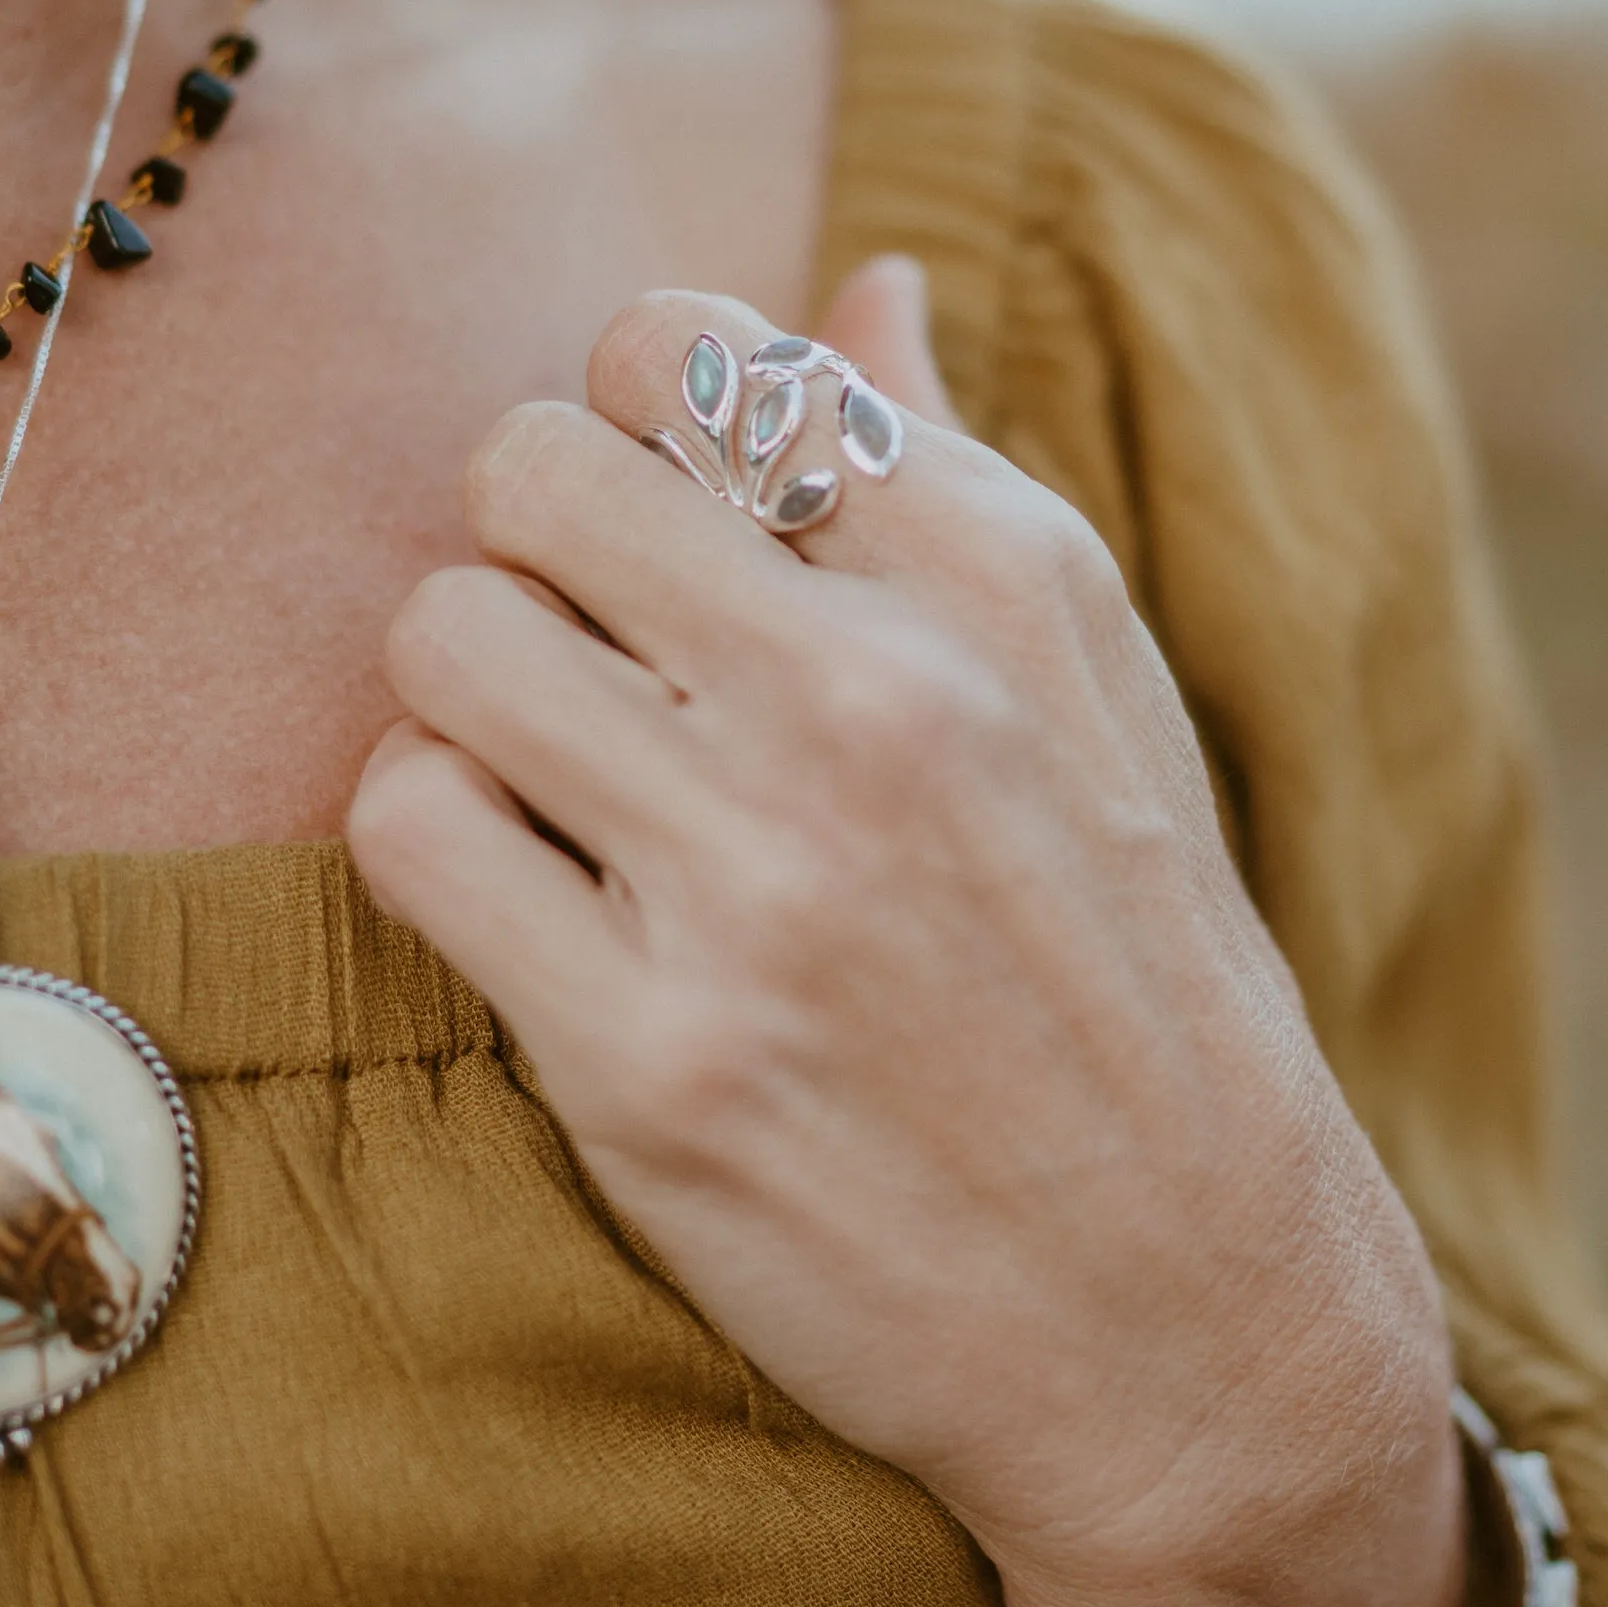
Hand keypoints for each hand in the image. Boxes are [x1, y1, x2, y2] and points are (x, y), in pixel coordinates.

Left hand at [348, 259, 1466, 1606]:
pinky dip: (432, 842)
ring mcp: (760, 884)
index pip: (682, 346)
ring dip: (468, 701)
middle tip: (581, 651)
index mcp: (1001, 579)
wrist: (1198, 1329)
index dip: (630, 421)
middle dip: (526, 546)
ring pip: (445, 636)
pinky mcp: (648, 1061)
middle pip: (527, 467)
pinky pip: (408, 829)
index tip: (663, 527)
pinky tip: (523, 892)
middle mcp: (882, 702)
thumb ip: (952, 475)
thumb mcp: (1102, 698)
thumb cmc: (1137, 985)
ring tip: (552, 779)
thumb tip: (861, 277)